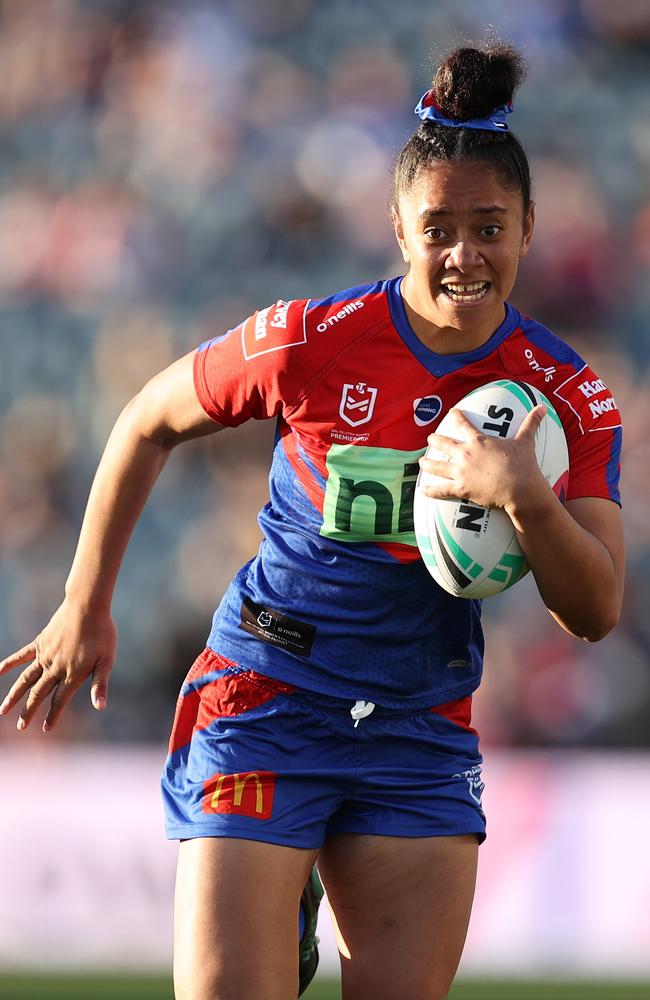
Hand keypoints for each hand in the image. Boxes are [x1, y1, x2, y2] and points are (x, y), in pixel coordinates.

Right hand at [0, 598, 116, 732]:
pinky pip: (20, 656)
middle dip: (28, 712)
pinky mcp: (40, 643)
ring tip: (2, 710)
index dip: (52, 716)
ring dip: (14, 695)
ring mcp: (45, 655)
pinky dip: (8, 664)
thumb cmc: (102, 633)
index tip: (45, 728)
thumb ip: (100, 684)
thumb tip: (101, 707)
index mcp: (72, 674)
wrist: (87, 606)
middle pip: (38, 694)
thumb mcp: (107, 660)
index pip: (60, 701)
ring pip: (25, 680)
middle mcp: (55, 668)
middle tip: (21, 727)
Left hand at [419, 404, 548, 512]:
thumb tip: (542, 407)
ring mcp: (461, 472)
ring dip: (427, 464)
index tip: (452, 412)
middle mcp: (466, 454)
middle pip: (444, 444)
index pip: (464, 424)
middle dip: (435, 440)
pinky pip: (441, 490)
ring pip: (437, 466)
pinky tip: (423, 490)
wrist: (520, 488)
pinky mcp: (461, 489)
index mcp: (479, 441)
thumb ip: (531, 423)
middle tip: (429, 438)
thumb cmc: (523, 464)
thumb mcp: (526, 441)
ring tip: (420, 463)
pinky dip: (431, 491)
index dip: (457, 416)